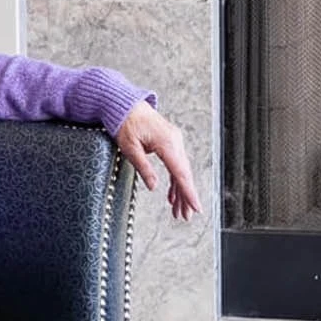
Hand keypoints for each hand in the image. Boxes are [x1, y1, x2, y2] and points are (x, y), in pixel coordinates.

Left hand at [115, 101, 202, 220]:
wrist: (124, 104)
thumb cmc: (124, 122)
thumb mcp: (129, 148)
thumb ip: (143, 168)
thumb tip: (154, 186)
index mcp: (166, 142)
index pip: (180, 173)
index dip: (189, 192)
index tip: (196, 207)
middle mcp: (174, 141)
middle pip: (184, 174)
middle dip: (186, 197)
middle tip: (186, 216)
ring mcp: (174, 141)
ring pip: (181, 171)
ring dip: (180, 192)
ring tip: (178, 212)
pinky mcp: (169, 142)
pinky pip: (175, 164)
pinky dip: (174, 181)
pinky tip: (171, 197)